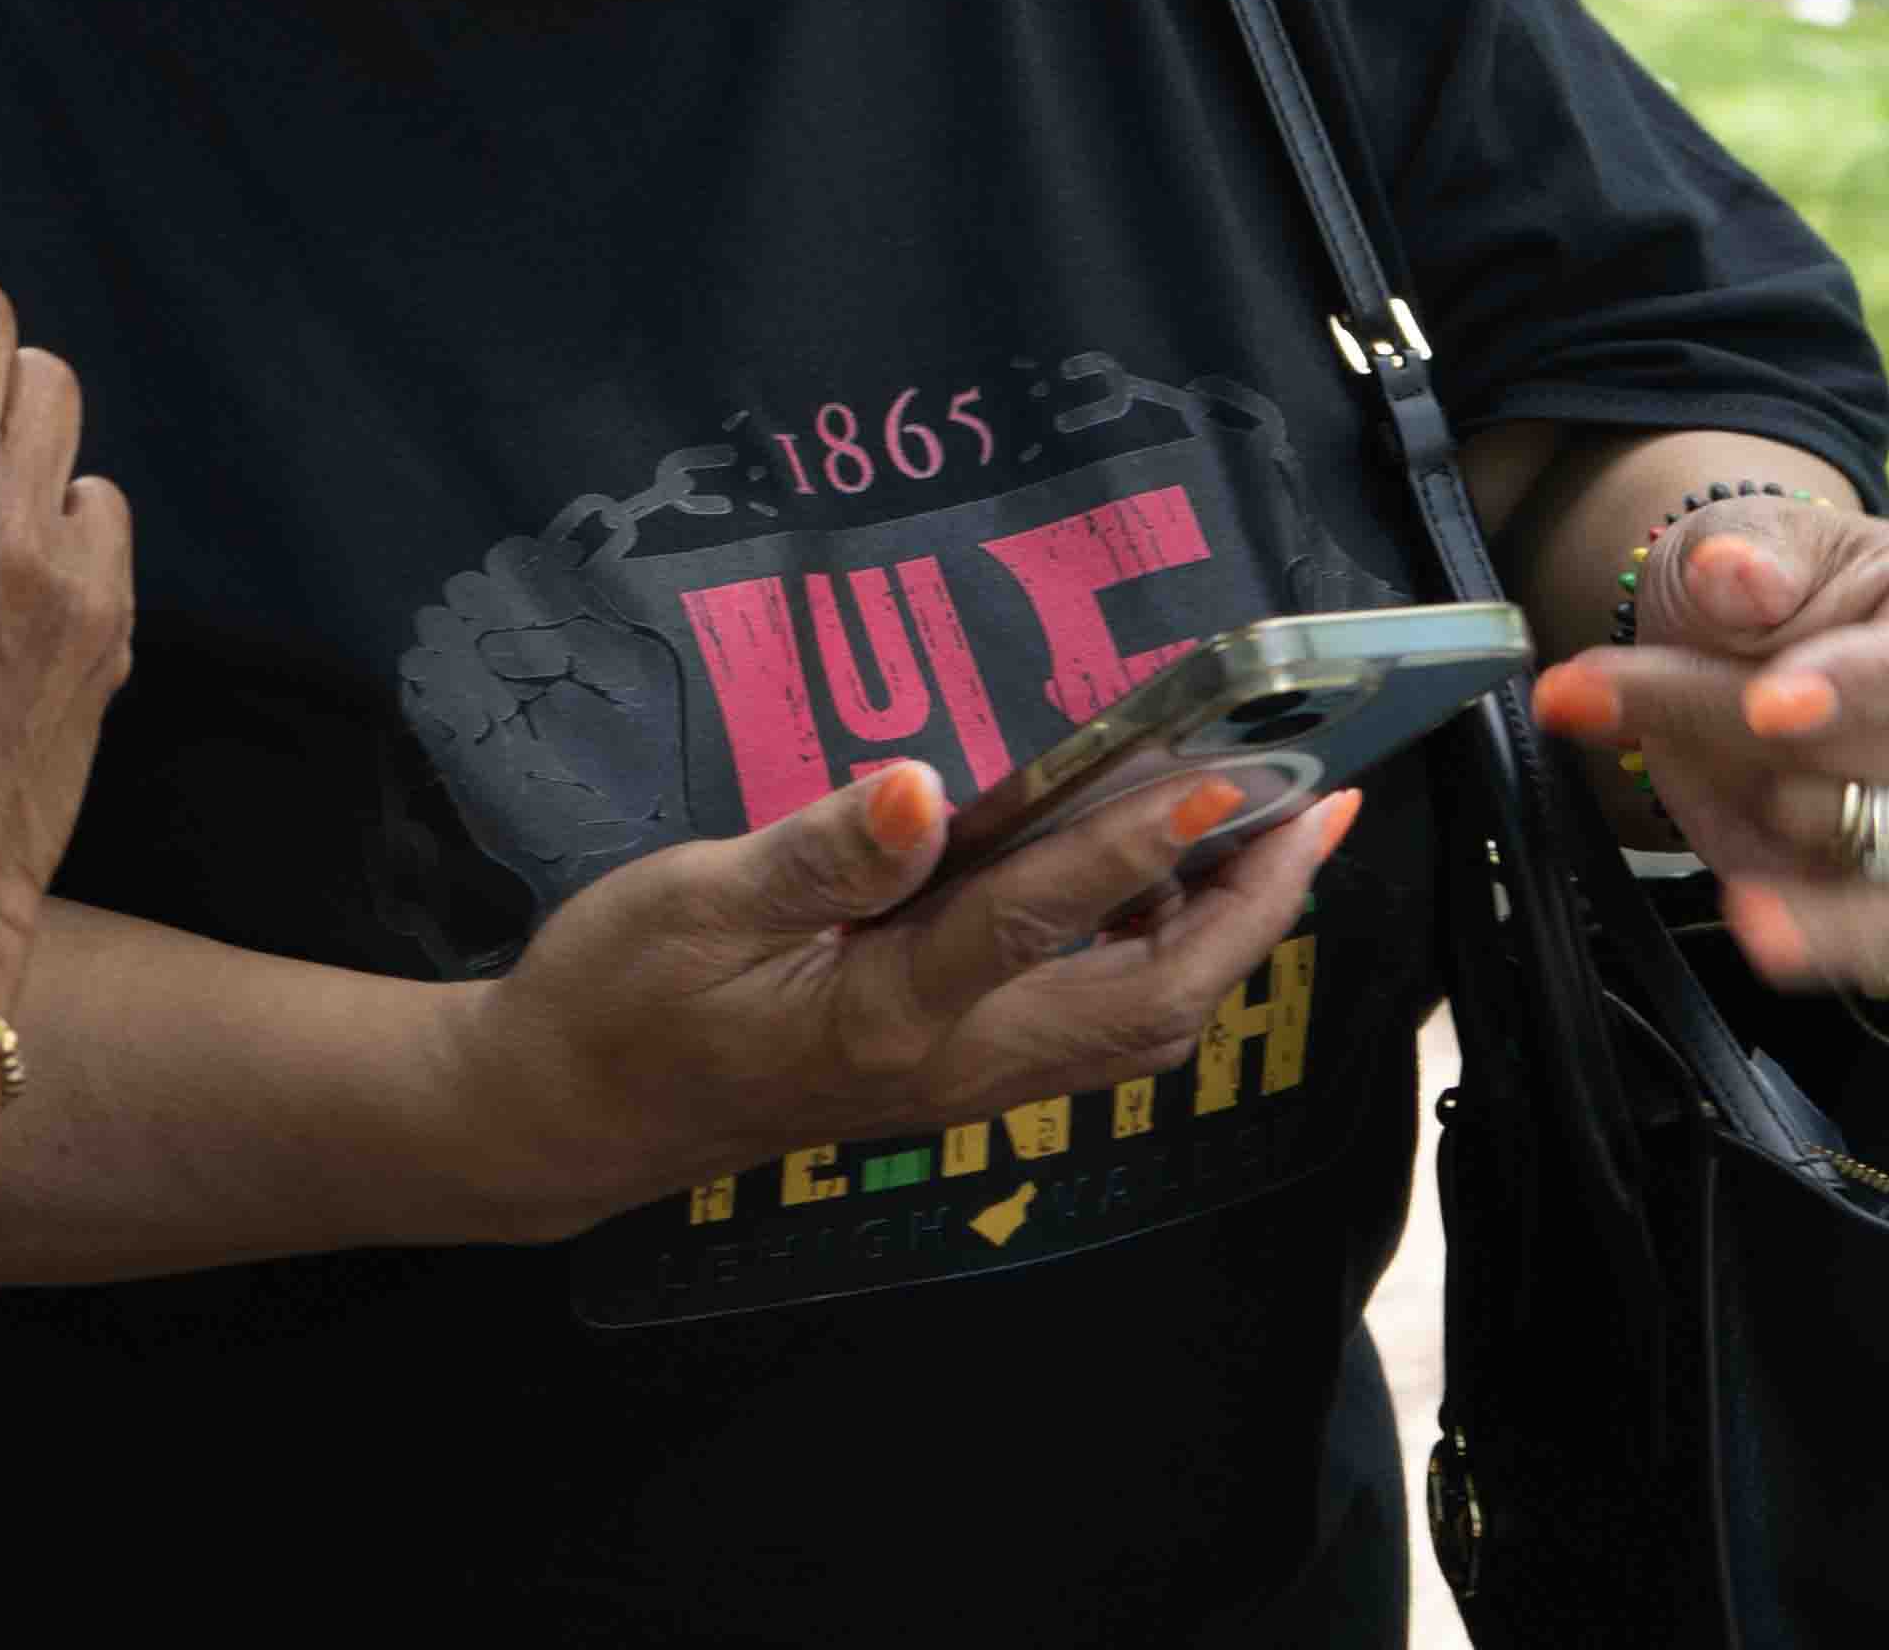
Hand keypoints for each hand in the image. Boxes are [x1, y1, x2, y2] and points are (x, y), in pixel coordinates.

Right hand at [442, 753, 1363, 1232]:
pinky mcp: (952, 1076)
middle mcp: (953, 1061)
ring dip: (1221, 937)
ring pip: (1139, 1025)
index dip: (1143, 844)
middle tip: (1317, 803)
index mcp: (888, 1011)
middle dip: (1250, 905)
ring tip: (1271, 836)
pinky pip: (1096, 1029)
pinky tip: (1153, 885)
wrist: (571, 1114)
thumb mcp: (692, 902)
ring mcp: (961, 1081)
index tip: (1230, 773)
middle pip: (1150, 1000)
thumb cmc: (618, 994)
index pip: (1043, 919)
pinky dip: (1159, 960)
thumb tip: (927, 786)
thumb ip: (818, 850)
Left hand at [1533, 504, 1888, 989]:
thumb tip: (1733, 573)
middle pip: (1864, 751)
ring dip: (1735, 790)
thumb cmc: (1780, 582)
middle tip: (1591, 688)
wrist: (1762, 653)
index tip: (1767, 708)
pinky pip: (1880, 934)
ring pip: (1839, 828)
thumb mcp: (1751, 536)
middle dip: (1718, 719)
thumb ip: (1750, 555)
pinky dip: (1814, 933)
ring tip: (1680, 740)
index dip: (1856, 686)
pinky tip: (1754, 918)